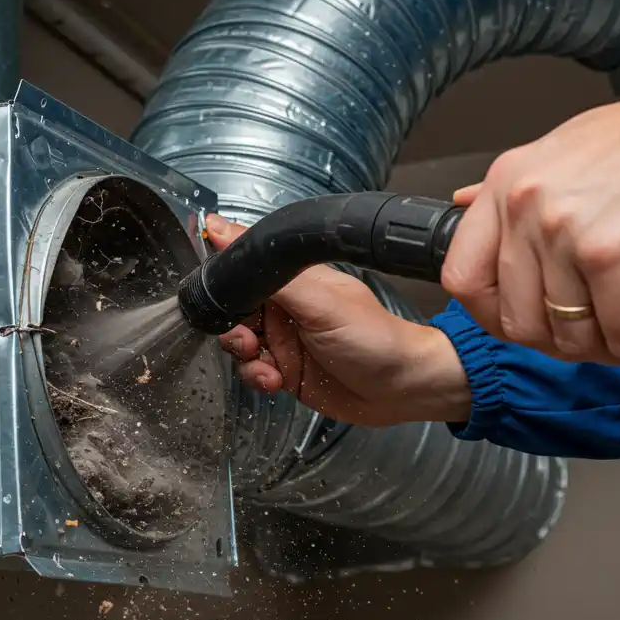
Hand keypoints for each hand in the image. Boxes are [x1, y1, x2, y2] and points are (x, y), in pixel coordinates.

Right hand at [205, 214, 470, 427]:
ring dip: (243, 356)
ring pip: (238, 343)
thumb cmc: (374, 338)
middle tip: (247, 339)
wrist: (403, 390)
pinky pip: (253, 371)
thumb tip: (219, 228)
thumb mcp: (319, 300)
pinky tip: (275, 381)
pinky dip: (256, 377)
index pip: (242, 269)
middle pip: (233, 309)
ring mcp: (285, 340)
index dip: (224, 284)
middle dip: (231, 327)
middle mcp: (285, 306)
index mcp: (292, 279)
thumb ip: (270, 270)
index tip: (215, 298)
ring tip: (264, 364)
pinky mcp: (285, 371)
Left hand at [443, 88, 619, 367]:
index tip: (531, 321)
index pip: (463, 277)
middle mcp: (528, 210)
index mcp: (507, 183)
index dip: (495, 315)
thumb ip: (515, 191)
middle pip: (519, 321)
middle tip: (604, 332)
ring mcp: (570, 238)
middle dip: (564, 340)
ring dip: (613, 347)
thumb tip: (465, 206)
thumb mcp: (563, 151)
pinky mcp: (619, 263)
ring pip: (572, 338)